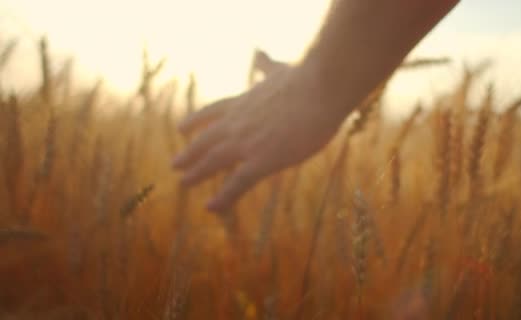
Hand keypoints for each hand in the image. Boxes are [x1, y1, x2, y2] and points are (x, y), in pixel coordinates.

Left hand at [172, 65, 345, 211]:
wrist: (319, 88)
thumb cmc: (305, 78)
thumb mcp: (279, 68)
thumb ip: (266, 65)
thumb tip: (259, 51)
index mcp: (244, 102)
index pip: (213, 112)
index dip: (196, 122)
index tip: (181, 129)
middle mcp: (238, 122)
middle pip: (206, 140)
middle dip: (190, 153)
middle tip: (175, 164)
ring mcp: (247, 142)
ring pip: (213, 161)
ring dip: (196, 173)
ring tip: (183, 183)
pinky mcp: (263, 160)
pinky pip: (237, 183)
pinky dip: (222, 197)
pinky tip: (211, 208)